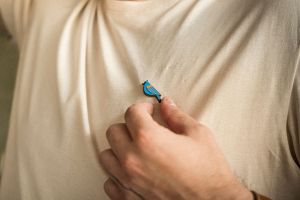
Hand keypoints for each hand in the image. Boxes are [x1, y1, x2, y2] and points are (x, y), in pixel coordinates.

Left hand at [99, 97, 251, 199]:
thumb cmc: (208, 172)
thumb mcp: (198, 135)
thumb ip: (177, 116)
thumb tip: (167, 104)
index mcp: (149, 138)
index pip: (131, 113)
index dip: (142, 107)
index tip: (149, 110)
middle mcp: (133, 158)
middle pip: (114, 132)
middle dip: (128, 126)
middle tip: (142, 128)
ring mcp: (129, 180)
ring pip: (106, 156)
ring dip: (119, 149)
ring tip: (135, 149)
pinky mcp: (129, 198)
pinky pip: (109, 182)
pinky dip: (117, 174)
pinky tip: (132, 172)